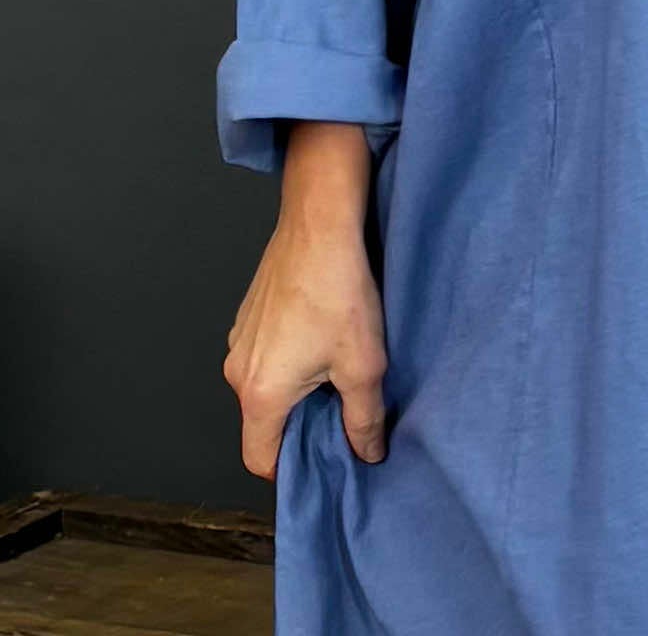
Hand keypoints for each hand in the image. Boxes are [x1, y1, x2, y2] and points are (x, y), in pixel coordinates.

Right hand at [222, 122, 388, 479]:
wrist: (319, 224)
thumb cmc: (339, 293)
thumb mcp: (364, 366)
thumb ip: (363, 421)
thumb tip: (366, 454)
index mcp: (260, 393)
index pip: (260, 459)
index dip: (292, 468)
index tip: (326, 457)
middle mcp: (237, 369)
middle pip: (263, 421)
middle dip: (300, 424)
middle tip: (342, 411)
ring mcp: (239, 337)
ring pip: (264, 385)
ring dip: (296, 387)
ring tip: (337, 366)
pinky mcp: (248, 312)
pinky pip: (264, 353)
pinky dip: (288, 356)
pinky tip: (322, 333)